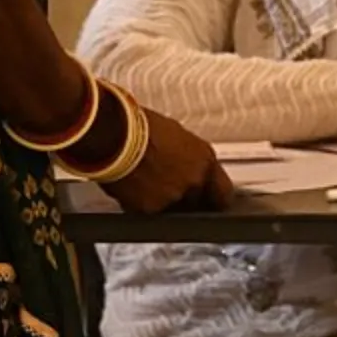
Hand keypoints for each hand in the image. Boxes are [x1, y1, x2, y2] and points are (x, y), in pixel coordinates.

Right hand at [102, 109, 234, 214]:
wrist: (112, 133)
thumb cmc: (138, 124)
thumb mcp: (174, 134)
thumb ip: (188, 156)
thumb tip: (185, 166)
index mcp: (204, 160)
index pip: (224, 194)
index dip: (215, 199)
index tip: (210, 200)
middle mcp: (193, 182)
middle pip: (196, 203)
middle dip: (185, 198)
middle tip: (166, 185)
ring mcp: (173, 197)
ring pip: (172, 209)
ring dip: (161, 200)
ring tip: (142, 181)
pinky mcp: (150, 210)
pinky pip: (148, 212)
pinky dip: (140, 204)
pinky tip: (129, 187)